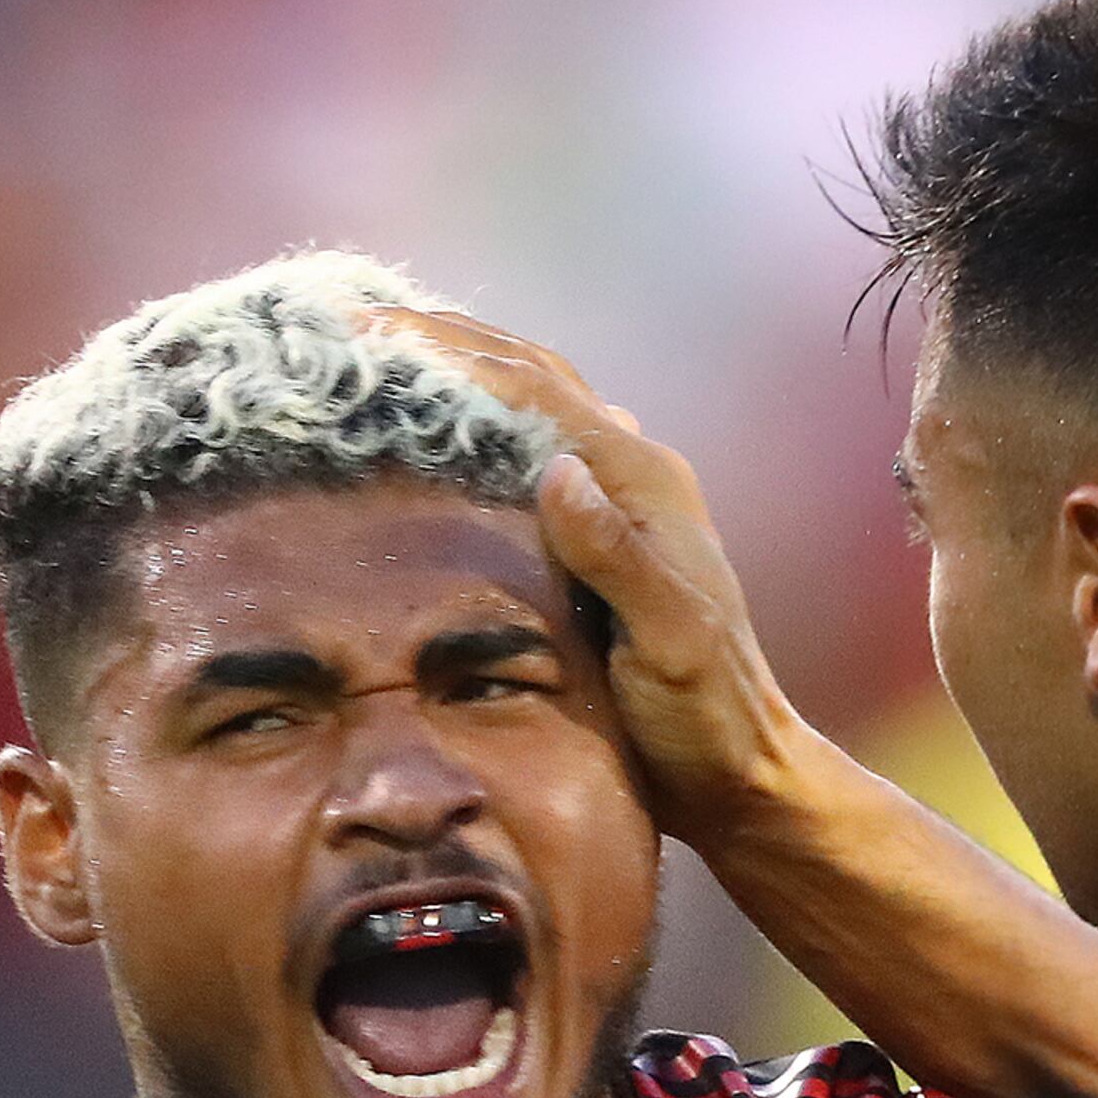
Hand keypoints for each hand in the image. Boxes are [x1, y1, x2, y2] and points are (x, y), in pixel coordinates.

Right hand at [370, 305, 818, 853]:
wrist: (741, 776)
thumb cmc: (708, 718)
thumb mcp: (670, 644)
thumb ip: (619, 559)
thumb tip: (560, 470)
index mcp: (645, 482)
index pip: (537, 389)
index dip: (454, 353)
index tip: (373, 328)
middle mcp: (633, 477)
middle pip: (533, 377)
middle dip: (449, 341)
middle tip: (356, 321)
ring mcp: (618, 507)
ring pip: (532, 410)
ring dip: (464, 374)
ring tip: (382, 356)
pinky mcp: (600, 542)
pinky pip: (530, 461)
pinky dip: (479, 432)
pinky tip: (433, 442)